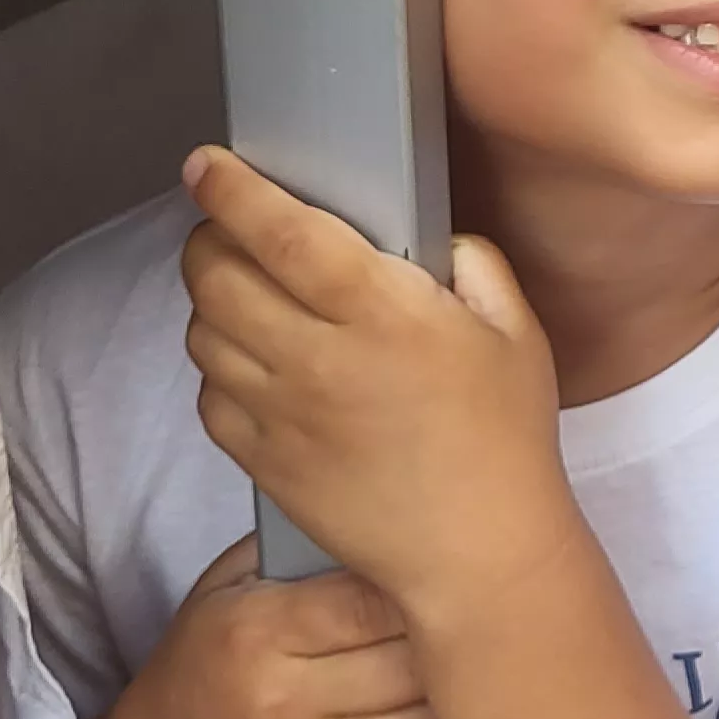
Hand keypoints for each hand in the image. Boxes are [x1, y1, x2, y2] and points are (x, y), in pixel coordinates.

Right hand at [95, 535, 455, 718]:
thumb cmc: (206, 667)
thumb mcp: (226, 590)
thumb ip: (297, 551)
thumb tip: (389, 519)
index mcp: (257, 630)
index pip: (376, 600)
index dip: (429, 589)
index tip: (460, 577)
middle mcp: (279, 699)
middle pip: (412, 662)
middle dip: (460, 641)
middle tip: (493, 622)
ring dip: (468, 701)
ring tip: (489, 673)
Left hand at [179, 146, 573, 613]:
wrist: (476, 552)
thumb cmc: (505, 441)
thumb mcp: (516, 334)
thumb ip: (475, 264)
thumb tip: (431, 237)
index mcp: (382, 312)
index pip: (281, 232)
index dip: (231, 190)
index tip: (206, 165)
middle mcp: (317, 357)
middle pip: (216, 275)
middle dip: (208, 238)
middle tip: (228, 231)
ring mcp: (280, 412)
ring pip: (202, 332)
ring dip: (212, 302)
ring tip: (246, 297)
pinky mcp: (262, 460)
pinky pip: (209, 396)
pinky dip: (219, 370)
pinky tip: (257, 367)